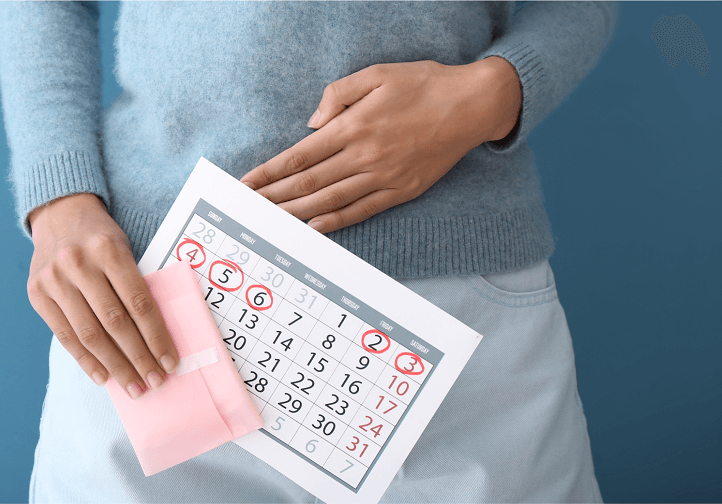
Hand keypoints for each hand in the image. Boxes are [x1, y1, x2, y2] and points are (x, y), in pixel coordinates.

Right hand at [25, 193, 177, 398]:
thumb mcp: (124, 248)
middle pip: (115, 323)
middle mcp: (78, 264)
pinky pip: (64, 336)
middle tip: (155, 382)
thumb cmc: (101, 238)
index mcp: (109, 250)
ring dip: (115, 366)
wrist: (59, 214)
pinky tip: (103, 377)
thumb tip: (155, 340)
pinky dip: (86, 360)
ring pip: (89, 334)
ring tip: (133, 385)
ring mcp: (54, 280)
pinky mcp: (37, 293)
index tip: (170, 362)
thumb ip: (136, 286)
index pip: (139, 303)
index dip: (156, 337)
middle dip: (138, 358)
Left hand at [240, 57, 521, 232]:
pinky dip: (336, 222)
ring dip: (297, 213)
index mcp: (355, 125)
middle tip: (249, 209)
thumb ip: (338, 94)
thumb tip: (313, 124)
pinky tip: (315, 227)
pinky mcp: (402, 190)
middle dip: (275, 197)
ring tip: (272, 222)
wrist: (473, 105)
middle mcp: (365, 155)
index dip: (271, 172)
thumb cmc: (424, 84)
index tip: (248, 183)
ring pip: (331, 201)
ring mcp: (384, 176)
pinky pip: (362, 210)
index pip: (300, 155)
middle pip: (309, 183)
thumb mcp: (377, 73)